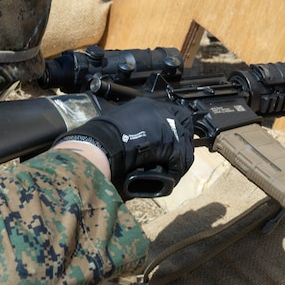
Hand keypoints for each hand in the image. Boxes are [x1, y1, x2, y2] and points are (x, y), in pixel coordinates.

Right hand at [55, 98, 194, 196]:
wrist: (100, 146)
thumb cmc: (100, 138)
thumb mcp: (117, 124)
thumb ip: (130, 128)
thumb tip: (132, 139)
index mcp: (146, 106)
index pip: (171, 112)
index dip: (173, 127)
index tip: (170, 140)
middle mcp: (160, 111)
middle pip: (184, 124)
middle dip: (182, 140)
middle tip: (175, 156)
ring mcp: (168, 126)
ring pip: (184, 145)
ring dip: (179, 159)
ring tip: (170, 172)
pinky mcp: (172, 144)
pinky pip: (181, 160)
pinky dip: (175, 171)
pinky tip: (168, 178)